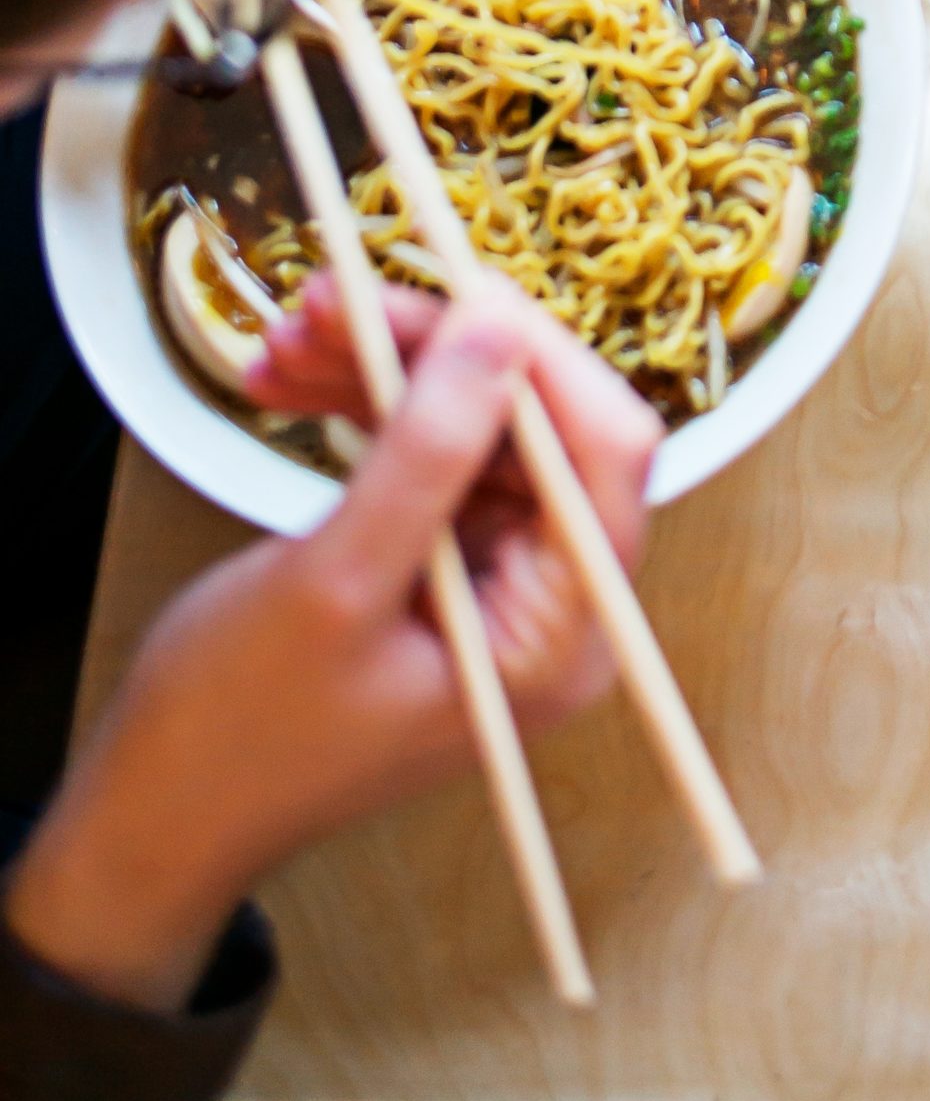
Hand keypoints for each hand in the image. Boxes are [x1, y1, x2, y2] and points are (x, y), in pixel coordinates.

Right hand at [4, 283, 655, 1015]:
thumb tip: (503, 329)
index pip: (605, 454)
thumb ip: (426, 455)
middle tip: (337, 297)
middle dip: (438, 350)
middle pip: (533, 423)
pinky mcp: (437, 561)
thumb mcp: (332, 583)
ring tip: (294, 325)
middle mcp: (548, 605)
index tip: (455, 287)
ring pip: (471, 422)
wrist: (152, 813)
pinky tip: (290, 374)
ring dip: (387, 364)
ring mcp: (492, 578)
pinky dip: (364, 405)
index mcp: (559, 637)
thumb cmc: (234, 733)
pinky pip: (425, 451)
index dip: (540, 358)